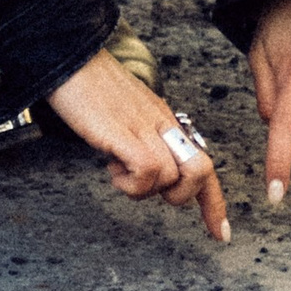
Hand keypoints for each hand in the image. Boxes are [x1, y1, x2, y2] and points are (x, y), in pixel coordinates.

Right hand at [44, 48, 230, 241]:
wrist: (70, 57)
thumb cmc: (90, 85)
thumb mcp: (126, 114)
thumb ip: (142, 137)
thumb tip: (143, 168)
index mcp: (166, 121)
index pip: (203, 164)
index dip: (213, 202)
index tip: (220, 232)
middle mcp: (163, 124)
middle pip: (201, 171)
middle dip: (180, 195)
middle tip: (148, 188)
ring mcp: (145, 127)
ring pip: (172, 177)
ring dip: (142, 189)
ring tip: (118, 171)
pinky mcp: (124, 132)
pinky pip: (147, 170)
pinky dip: (130, 183)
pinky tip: (111, 167)